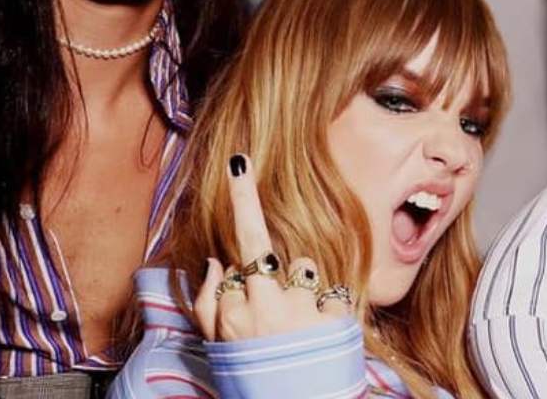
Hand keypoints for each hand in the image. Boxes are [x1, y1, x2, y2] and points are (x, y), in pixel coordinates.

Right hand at [194, 153, 352, 340]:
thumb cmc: (257, 378)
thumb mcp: (222, 352)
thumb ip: (211, 307)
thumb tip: (216, 260)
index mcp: (231, 319)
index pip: (230, 258)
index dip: (238, 211)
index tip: (237, 168)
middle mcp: (262, 310)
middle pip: (260, 249)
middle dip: (247, 206)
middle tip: (239, 168)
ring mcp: (300, 313)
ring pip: (302, 266)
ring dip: (302, 281)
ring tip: (299, 317)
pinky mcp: (335, 319)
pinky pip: (331, 290)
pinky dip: (327, 303)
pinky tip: (321, 327)